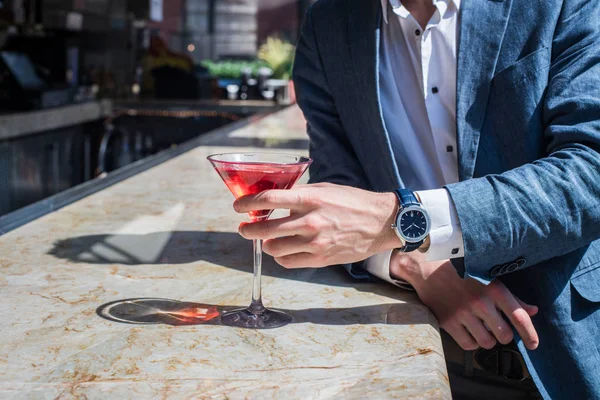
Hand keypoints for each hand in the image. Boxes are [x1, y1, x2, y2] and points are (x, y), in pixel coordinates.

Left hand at [234, 183, 401, 267]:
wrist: (381, 222)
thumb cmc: (352, 202)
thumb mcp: (325, 189)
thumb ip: (299, 194)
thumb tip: (275, 199)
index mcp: (310, 199)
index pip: (268, 199)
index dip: (246, 203)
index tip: (238, 206)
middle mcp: (310, 222)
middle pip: (264, 230)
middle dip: (247, 229)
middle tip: (244, 227)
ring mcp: (315, 243)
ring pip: (273, 249)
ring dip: (266, 243)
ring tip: (268, 238)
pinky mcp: (320, 259)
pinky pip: (288, 262)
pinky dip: (281, 256)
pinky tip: (285, 248)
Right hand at [391, 252, 539, 350]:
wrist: (426, 267)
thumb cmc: (460, 270)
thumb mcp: (488, 277)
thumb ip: (511, 296)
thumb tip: (534, 311)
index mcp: (493, 288)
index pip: (519, 317)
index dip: (530, 334)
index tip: (534, 345)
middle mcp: (480, 302)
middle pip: (504, 335)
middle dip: (503, 334)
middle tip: (496, 327)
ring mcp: (462, 313)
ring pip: (487, 342)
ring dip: (487, 339)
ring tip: (480, 328)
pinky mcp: (447, 321)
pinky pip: (468, 345)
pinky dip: (471, 342)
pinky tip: (468, 331)